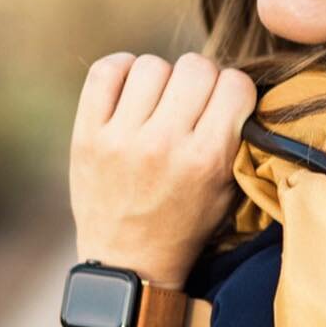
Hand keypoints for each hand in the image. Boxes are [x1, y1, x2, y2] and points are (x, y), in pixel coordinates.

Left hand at [69, 51, 258, 286]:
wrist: (129, 262)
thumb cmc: (186, 224)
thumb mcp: (228, 191)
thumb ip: (238, 140)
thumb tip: (236, 87)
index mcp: (206, 160)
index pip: (236, 84)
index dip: (235, 91)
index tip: (227, 105)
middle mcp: (163, 144)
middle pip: (197, 66)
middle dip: (203, 80)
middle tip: (193, 103)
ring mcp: (121, 138)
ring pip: (153, 64)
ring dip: (163, 79)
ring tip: (160, 103)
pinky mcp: (87, 134)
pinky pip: (107, 70)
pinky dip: (122, 69)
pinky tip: (131, 89)